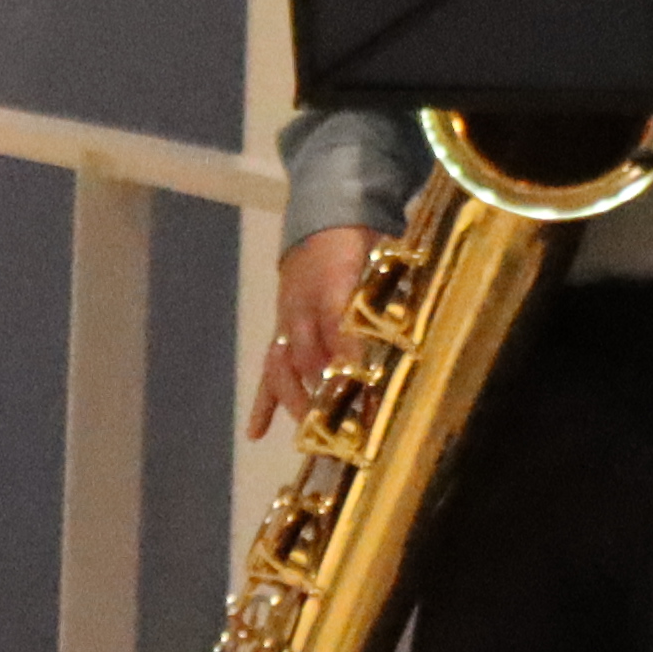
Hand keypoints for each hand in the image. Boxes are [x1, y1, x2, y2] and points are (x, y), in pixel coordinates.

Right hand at [249, 220, 383, 437]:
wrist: (327, 218)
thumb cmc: (357, 247)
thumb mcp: (377, 266)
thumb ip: (383, 299)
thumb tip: (396, 336)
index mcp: (331, 292)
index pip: (340, 337)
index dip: (352, 368)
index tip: (368, 400)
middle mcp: (304, 312)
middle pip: (309, 361)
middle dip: (323, 397)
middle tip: (340, 431)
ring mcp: (290, 323)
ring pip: (286, 368)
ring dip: (296, 402)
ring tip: (307, 433)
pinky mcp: (283, 331)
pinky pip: (270, 368)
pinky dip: (264, 401)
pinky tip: (256, 432)